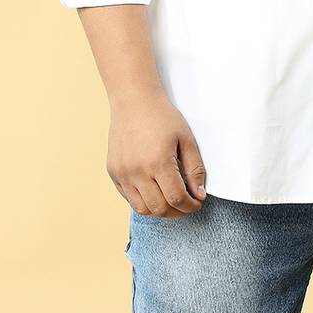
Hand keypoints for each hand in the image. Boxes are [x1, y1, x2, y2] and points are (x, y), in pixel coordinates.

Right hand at [107, 88, 207, 216]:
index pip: (176, 199)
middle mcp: (137, 172)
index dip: (190, 206)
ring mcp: (122, 174)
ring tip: (170, 199)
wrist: (133, 100)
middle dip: (177, 211)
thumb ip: (195, 169)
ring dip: (159, 209)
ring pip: (142, 208)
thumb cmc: (162, 116)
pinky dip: (143, 200)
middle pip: (159, 208)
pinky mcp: (113, 172)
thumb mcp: (185, 139)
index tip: (197, 202)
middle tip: (186, 204)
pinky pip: (128, 198)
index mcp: (158, 162)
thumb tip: (199, 195)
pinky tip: (154, 190)